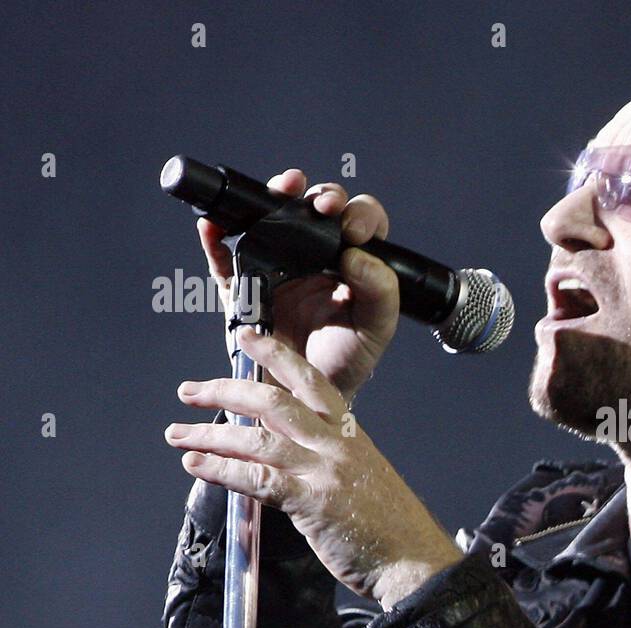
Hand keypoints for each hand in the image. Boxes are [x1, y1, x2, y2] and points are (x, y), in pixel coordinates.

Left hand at [166, 326, 460, 608]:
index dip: (275, 354)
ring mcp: (324, 471)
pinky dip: (221, 469)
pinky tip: (196, 465)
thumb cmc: (389, 526)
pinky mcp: (311, 502)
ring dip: (209, 434)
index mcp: (349, 433)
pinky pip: (256, 478)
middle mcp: (336, 444)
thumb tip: (282, 452)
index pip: (309, 380)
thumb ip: (325, 458)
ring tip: (178, 434)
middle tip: (190, 391)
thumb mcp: (361, 476)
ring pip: (256, 438)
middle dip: (224, 391)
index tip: (246, 338)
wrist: (414, 560)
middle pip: (273, 401)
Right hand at [199, 169, 399, 404]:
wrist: (305, 399)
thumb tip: (358, 256)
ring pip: (271, 221)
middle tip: (321, 205)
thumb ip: (380, 294)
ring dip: (270, 199)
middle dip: (320, 196)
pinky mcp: (243, 288)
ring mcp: (276, 269)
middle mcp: (314, 259)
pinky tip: (213, 225)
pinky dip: (215, 238)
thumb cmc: (345, 362)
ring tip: (280, 189)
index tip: (353, 229)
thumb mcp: (375, 331)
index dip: (360, 215)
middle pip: (315, 210)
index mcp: (352, 264)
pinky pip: (225, 259)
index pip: (359, 223)